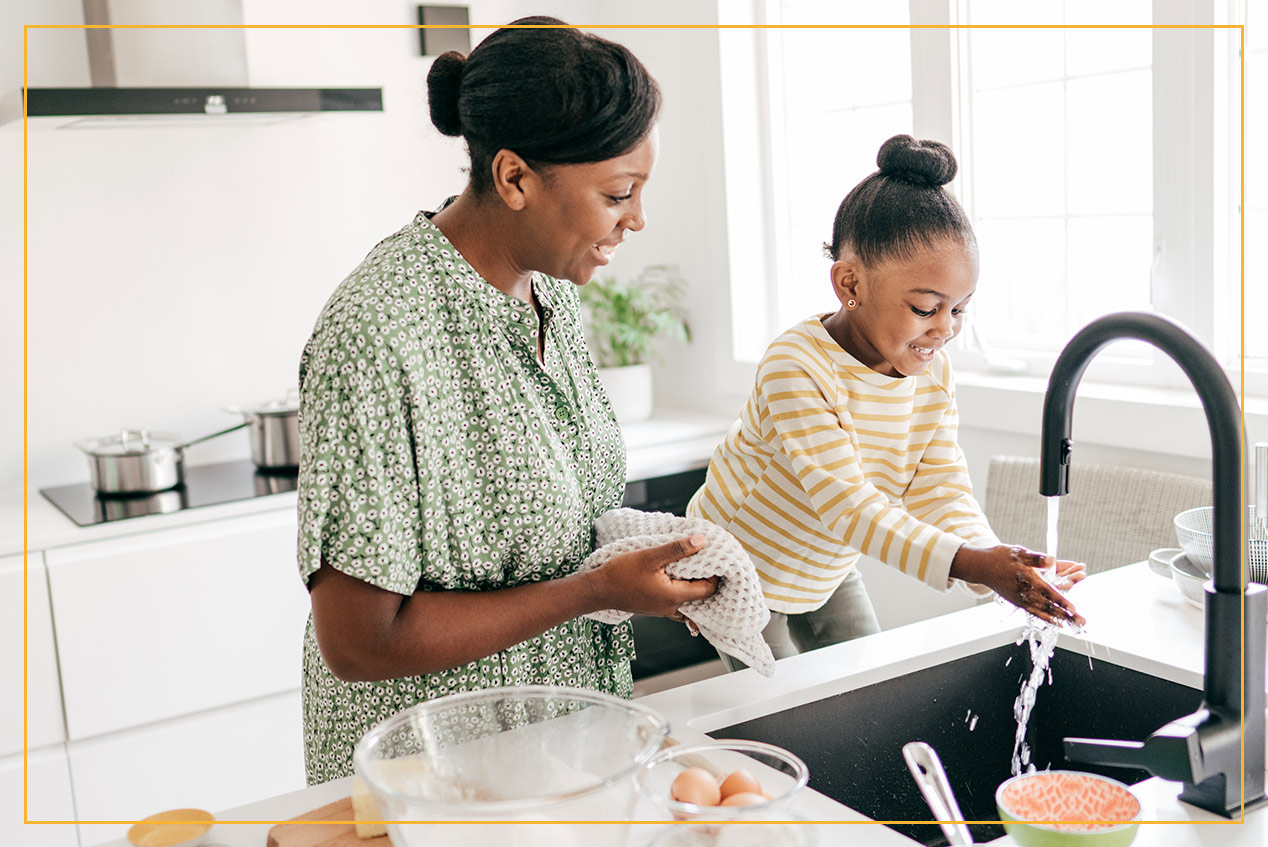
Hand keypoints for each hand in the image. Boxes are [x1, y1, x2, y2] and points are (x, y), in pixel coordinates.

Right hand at [587, 534, 719, 618]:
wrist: (598, 590)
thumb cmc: (620, 574)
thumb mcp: (650, 556)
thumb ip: (677, 549)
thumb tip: (701, 541)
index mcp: (674, 597)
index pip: (708, 590)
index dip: (715, 575)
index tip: (714, 559)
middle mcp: (671, 608)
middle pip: (700, 596)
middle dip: (706, 579)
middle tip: (707, 560)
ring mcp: (662, 609)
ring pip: (688, 599)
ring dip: (693, 584)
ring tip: (693, 566)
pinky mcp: (655, 606)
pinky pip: (676, 600)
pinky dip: (681, 588)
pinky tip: (676, 574)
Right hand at [951, 544, 1085, 626]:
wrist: (981, 567)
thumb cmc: (1000, 557)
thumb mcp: (1019, 552)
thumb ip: (1036, 558)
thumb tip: (1052, 560)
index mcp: (1027, 579)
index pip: (1048, 592)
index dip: (1061, 601)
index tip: (1073, 608)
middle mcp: (1024, 593)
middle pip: (1049, 606)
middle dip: (1066, 614)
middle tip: (1081, 622)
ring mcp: (1021, 599)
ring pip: (1043, 612)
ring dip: (1060, 618)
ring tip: (1074, 625)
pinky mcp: (1018, 602)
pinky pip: (1034, 613)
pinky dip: (1046, 618)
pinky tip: (1056, 623)